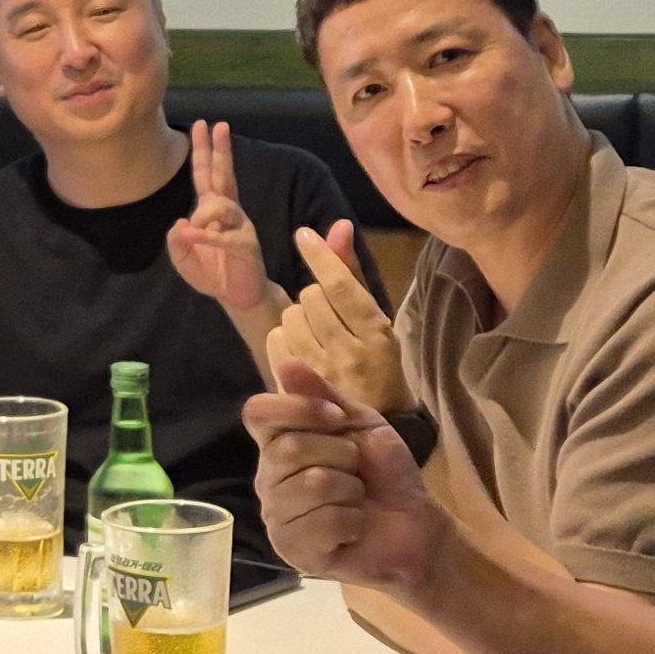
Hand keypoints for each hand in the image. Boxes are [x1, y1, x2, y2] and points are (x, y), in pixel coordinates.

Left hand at [162, 122, 270, 312]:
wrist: (236, 297)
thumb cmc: (211, 272)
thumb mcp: (183, 256)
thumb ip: (176, 240)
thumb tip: (180, 223)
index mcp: (212, 210)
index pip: (207, 174)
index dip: (204, 150)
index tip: (202, 125)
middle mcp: (228, 213)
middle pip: (224, 176)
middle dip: (221, 150)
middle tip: (220, 125)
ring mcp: (240, 227)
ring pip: (223, 205)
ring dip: (204, 214)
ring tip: (194, 229)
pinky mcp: (246, 246)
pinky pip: (224, 236)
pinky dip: (207, 236)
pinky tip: (195, 235)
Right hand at [244, 363, 453, 598]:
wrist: (416, 526)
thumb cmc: (385, 474)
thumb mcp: (361, 424)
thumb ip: (323, 395)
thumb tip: (285, 362)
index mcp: (279, 444)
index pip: (258, 413)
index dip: (298, 409)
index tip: (337, 418)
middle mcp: (269, 479)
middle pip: (288, 448)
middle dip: (340, 454)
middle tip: (356, 469)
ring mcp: (277, 517)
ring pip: (310, 485)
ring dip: (349, 490)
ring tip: (355, 501)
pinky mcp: (292, 551)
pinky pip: (322, 523)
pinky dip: (352, 522)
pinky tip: (353, 529)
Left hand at [265, 223, 407, 415]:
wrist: (369, 427)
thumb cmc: (378, 367)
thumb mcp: (375, 321)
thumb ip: (352, 275)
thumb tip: (339, 226)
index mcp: (377, 334)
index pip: (340, 286)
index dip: (319, 256)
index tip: (303, 235)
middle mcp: (349, 352)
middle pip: (311, 297)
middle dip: (315, 298)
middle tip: (328, 317)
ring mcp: (320, 372)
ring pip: (291, 316)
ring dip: (299, 317)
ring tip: (315, 334)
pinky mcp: (295, 387)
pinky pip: (276, 339)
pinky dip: (284, 336)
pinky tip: (300, 348)